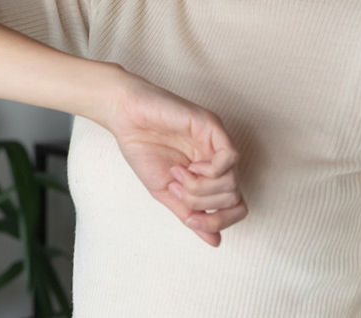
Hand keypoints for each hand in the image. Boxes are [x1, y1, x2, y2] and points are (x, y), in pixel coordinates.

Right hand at [100, 75, 245, 246]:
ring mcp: (218, 144)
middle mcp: (219, 160)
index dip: (219, 221)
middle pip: (233, 198)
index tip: (190, 219)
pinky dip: (210, 170)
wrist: (125, 119)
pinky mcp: (213, 128)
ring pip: (232, 181)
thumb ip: (189, 214)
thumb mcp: (164, 192)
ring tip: (178, 173)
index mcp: (210, 175)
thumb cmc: (141, 149)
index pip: (235, 207)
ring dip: (201, 187)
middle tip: (176, 187)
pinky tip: (190, 165)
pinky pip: (230, 158)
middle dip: (202, 202)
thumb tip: (215, 243)